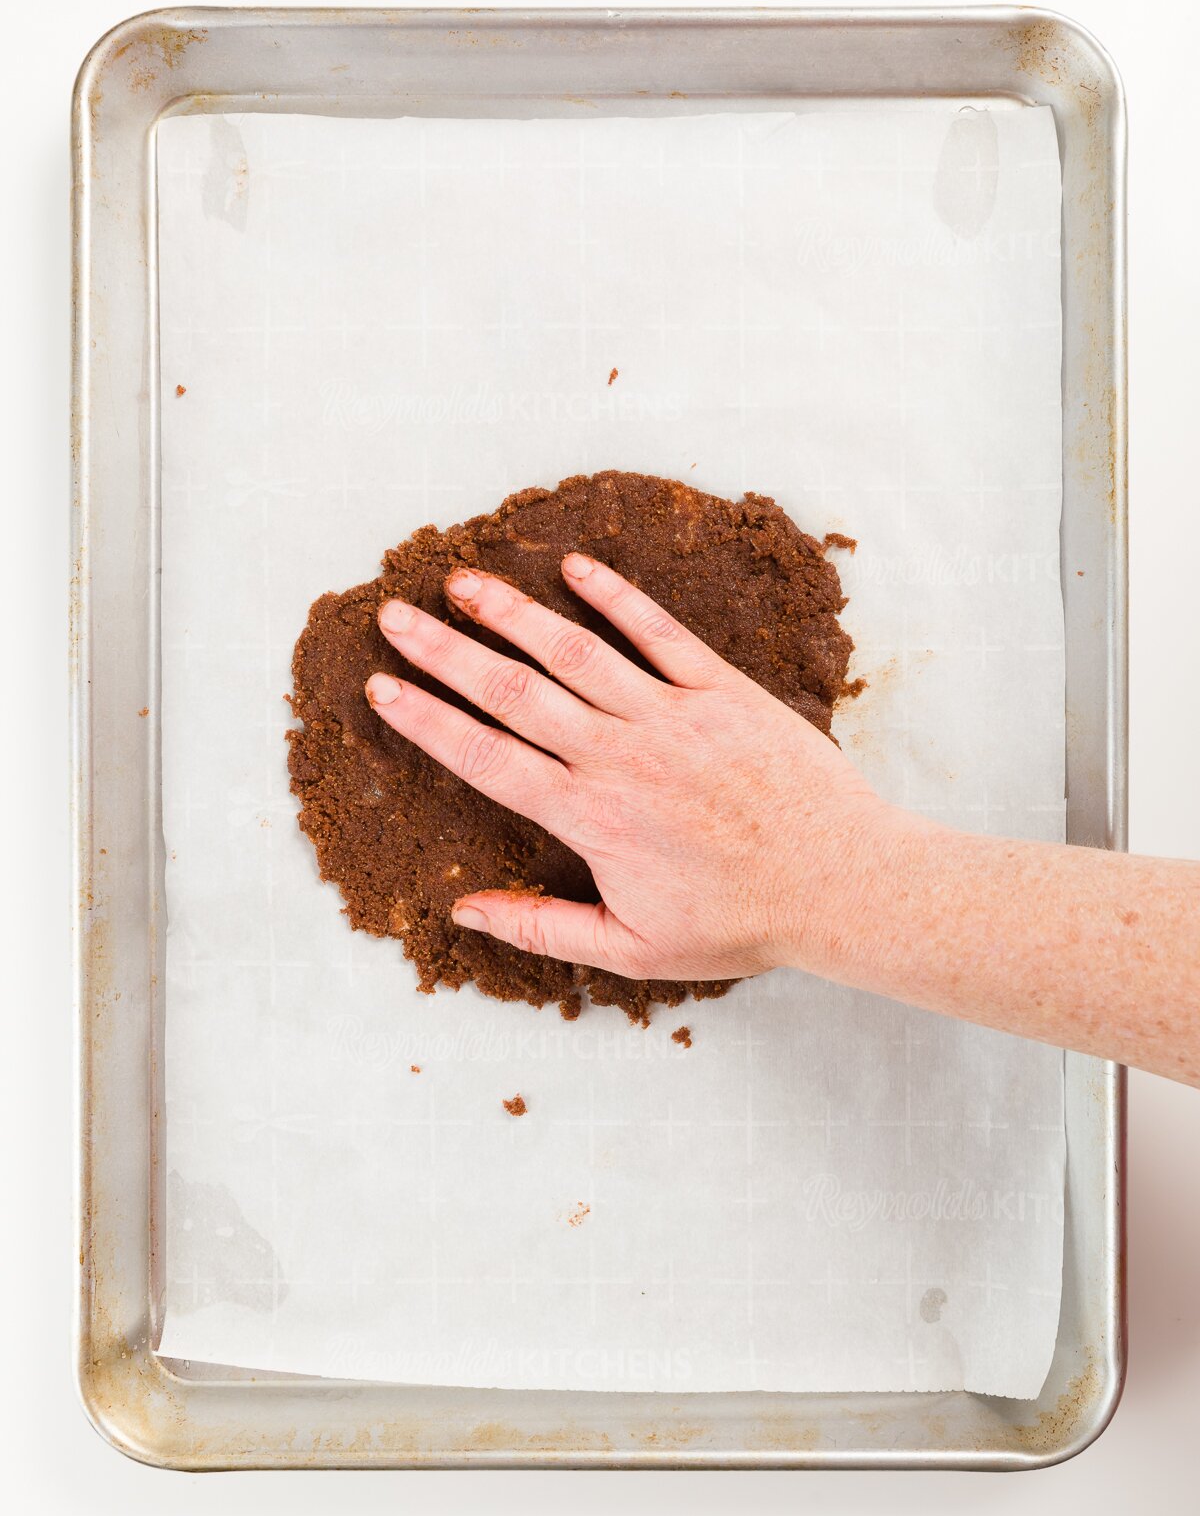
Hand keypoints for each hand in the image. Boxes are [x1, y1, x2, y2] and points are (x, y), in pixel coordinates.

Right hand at [364, 554, 896, 983]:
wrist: (842, 884)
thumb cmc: (740, 922)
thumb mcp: (633, 948)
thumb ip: (543, 928)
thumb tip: (465, 912)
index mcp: (591, 816)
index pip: (486, 757)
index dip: (428, 720)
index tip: (383, 689)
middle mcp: (620, 755)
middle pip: (513, 691)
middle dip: (446, 652)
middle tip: (395, 617)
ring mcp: (672, 715)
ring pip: (575, 650)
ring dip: (513, 612)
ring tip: (462, 581)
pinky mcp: (723, 690)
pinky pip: (660, 631)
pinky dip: (616, 596)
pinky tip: (575, 567)